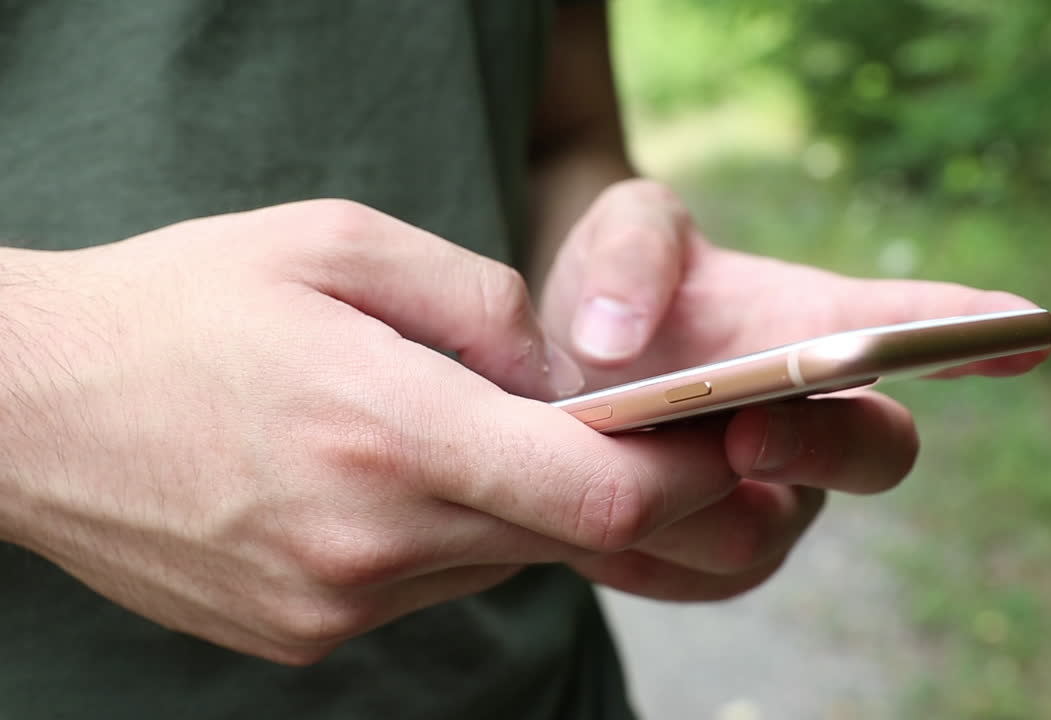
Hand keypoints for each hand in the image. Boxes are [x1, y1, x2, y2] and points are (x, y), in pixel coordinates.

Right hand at [0, 200, 768, 663]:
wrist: (24, 407)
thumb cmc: (180, 305)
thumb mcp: (338, 246)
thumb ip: (479, 303)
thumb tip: (561, 369)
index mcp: (388, 434)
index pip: (601, 494)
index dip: (689, 475)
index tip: (728, 442)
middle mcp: (371, 543)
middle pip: (567, 537)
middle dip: (627, 489)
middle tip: (645, 435)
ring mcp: (336, 606)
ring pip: (500, 561)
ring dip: (523, 505)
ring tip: (475, 433)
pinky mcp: (305, 635)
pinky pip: (431, 585)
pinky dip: (452, 534)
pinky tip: (397, 477)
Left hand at [540, 180, 1050, 598]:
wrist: (551, 370)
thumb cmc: (616, 288)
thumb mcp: (618, 232)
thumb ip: (629, 252)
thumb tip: (616, 340)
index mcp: (814, 327)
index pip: (910, 327)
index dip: (974, 334)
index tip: (1031, 330)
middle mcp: (818, 420)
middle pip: (877, 452)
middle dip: (823, 446)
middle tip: (749, 433)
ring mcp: (775, 496)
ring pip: (770, 532)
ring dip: (702, 506)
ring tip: (622, 474)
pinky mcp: (716, 558)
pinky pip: (701, 577)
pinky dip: (647, 554)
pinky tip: (596, 523)